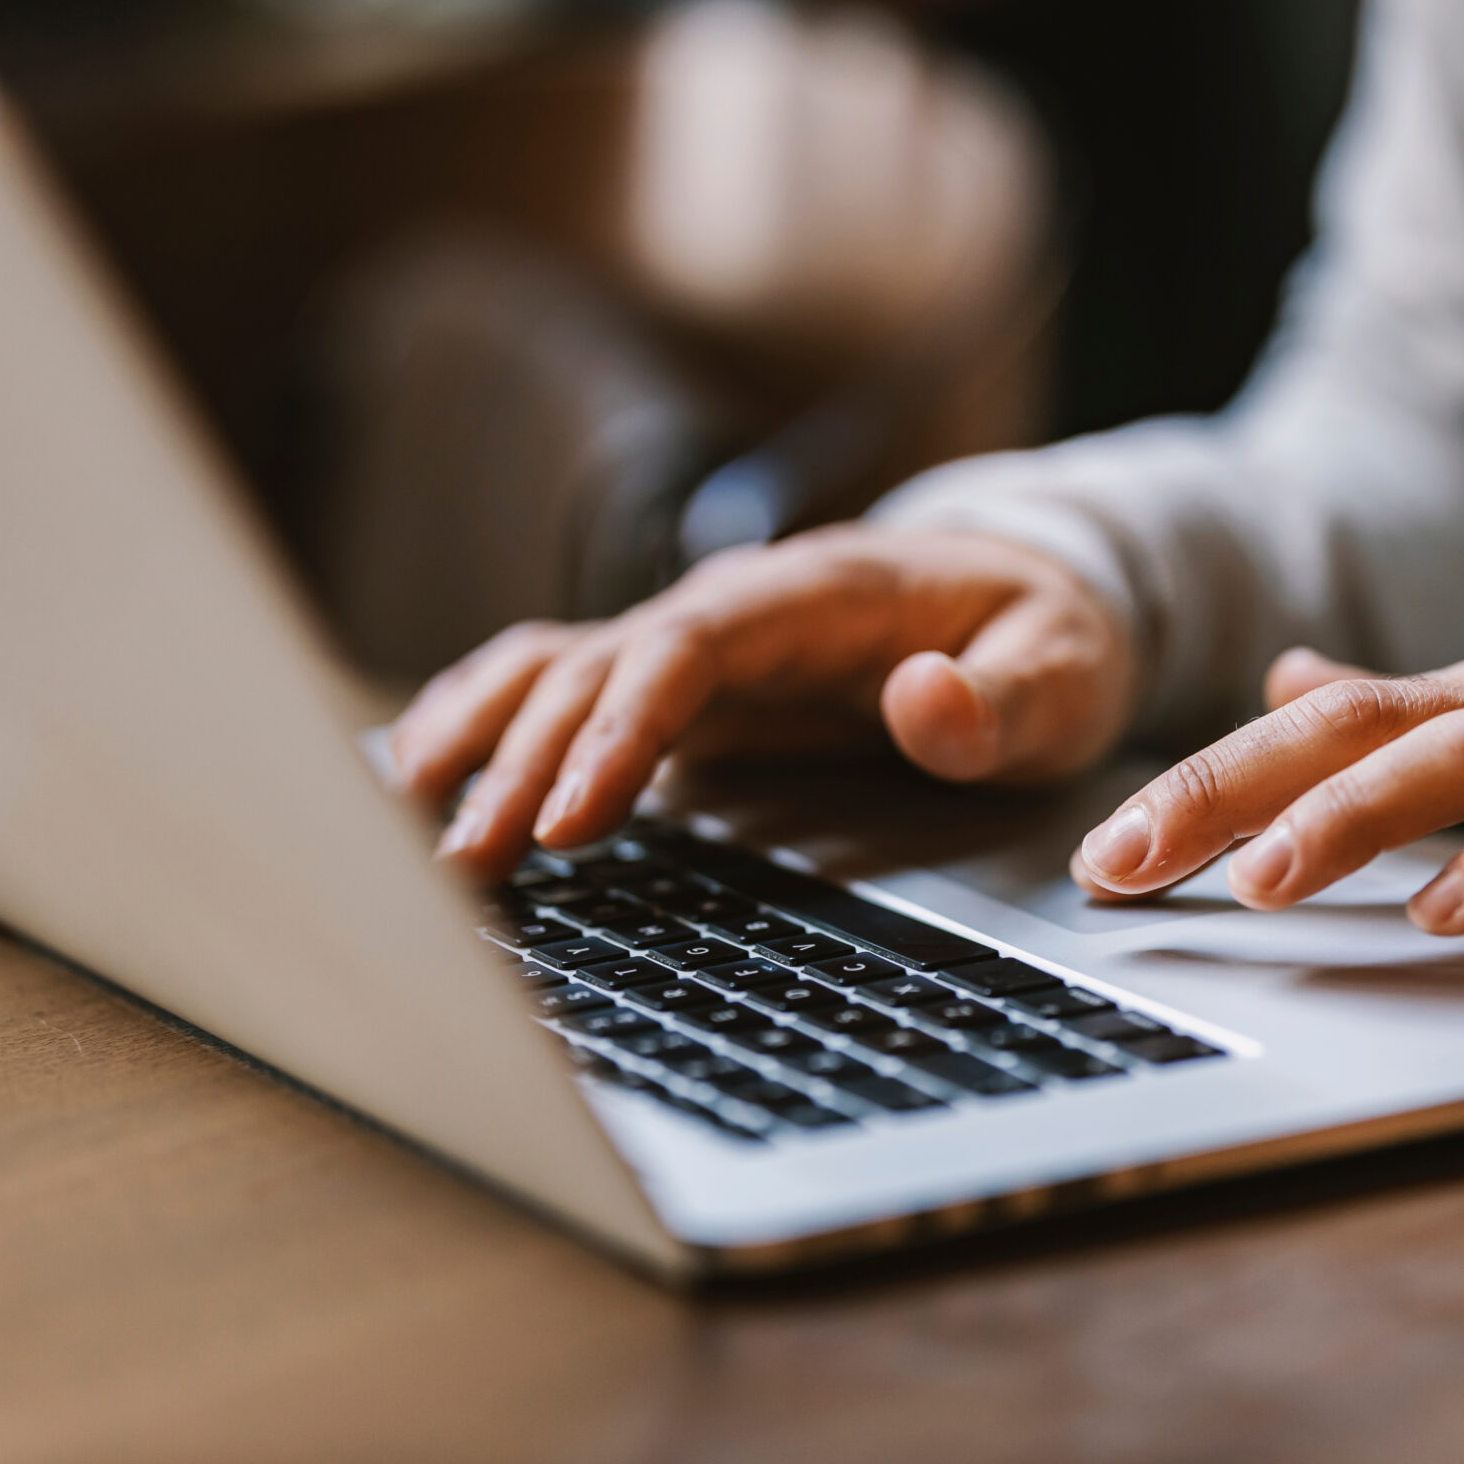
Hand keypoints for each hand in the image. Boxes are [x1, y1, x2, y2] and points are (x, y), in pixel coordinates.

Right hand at [392, 526, 1134, 882]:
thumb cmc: (1046, 637)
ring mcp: (698, 641)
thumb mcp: (1064, 673)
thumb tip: (919, 700)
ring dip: (477, 737)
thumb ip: (999, 697)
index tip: (574, 821)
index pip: (686, 649)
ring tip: (399, 819)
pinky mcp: (681, 684)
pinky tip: (422, 778)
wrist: (1032, 595)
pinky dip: (487, 723)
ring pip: (555, 668)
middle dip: (522, 764)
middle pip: (596, 667)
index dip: (618, 730)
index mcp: (814, 596)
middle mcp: (735, 607)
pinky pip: (562, 688)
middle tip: (465, 868)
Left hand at [1068, 644, 1463, 989]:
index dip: (1205, 779)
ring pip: (1461, 760)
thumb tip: (1288, 681)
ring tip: (1261, 882)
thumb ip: (1410, 720)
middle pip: (1357, 724)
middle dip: (1227, 790)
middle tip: (1125, 863)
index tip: (1106, 851)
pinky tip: (1445, 916)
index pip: (1319, 720)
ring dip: (1350, 818)